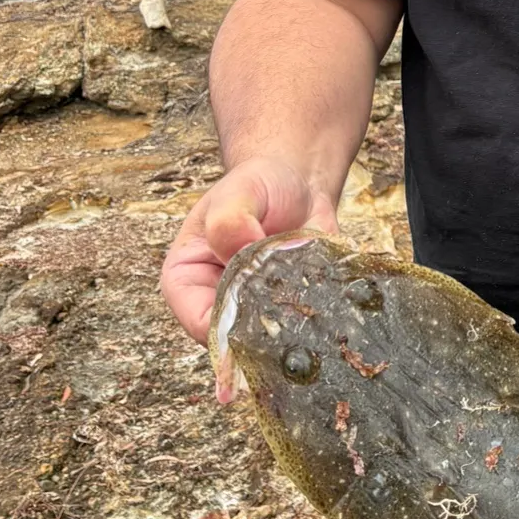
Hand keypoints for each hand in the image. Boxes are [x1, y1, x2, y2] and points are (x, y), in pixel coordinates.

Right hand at [159, 156, 338, 371]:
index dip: (228, 323)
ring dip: (296, 318)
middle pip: (238, 337)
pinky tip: (331, 294)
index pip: (199, 321)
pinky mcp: (292, 308)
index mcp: (187, 280)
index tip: (260, 305)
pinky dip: (321, 310)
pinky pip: (307, 322)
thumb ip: (230, 221)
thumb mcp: (239, 191)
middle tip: (293, 303)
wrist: (297, 181)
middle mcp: (218, 302)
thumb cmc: (258, 185)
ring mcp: (257, 310)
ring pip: (274, 336)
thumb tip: (242, 250)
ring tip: (311, 295)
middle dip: (267, 323)